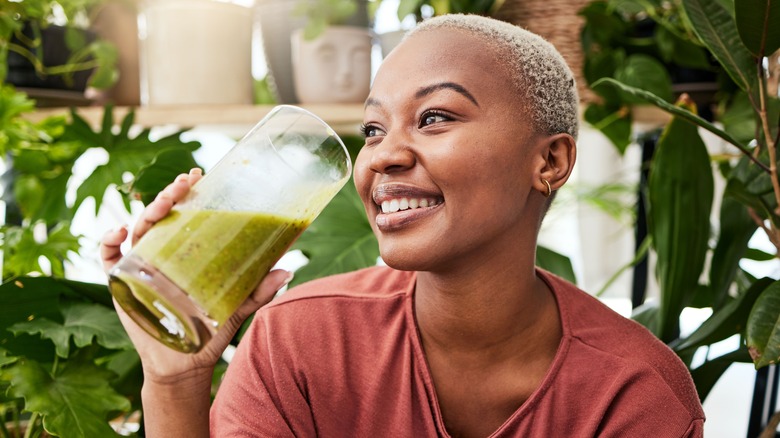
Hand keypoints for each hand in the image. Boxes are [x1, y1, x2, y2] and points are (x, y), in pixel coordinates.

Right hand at [100, 168, 291, 382]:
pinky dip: (108, 242)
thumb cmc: (210, 330)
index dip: (188, 192)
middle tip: (184, 182)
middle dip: (169, 194)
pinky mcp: (121, 284)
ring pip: (139, 229)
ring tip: (162, 203)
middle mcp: (162, 252)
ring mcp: (140, 265)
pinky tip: (120, 232)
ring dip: (147, 211)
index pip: (186, 214)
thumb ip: (260, 289)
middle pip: (162, 215)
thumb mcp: (237, 306)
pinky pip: (107, 258)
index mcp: (187, 251)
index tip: (198, 174)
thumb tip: (288, 271)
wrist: (185, 363)